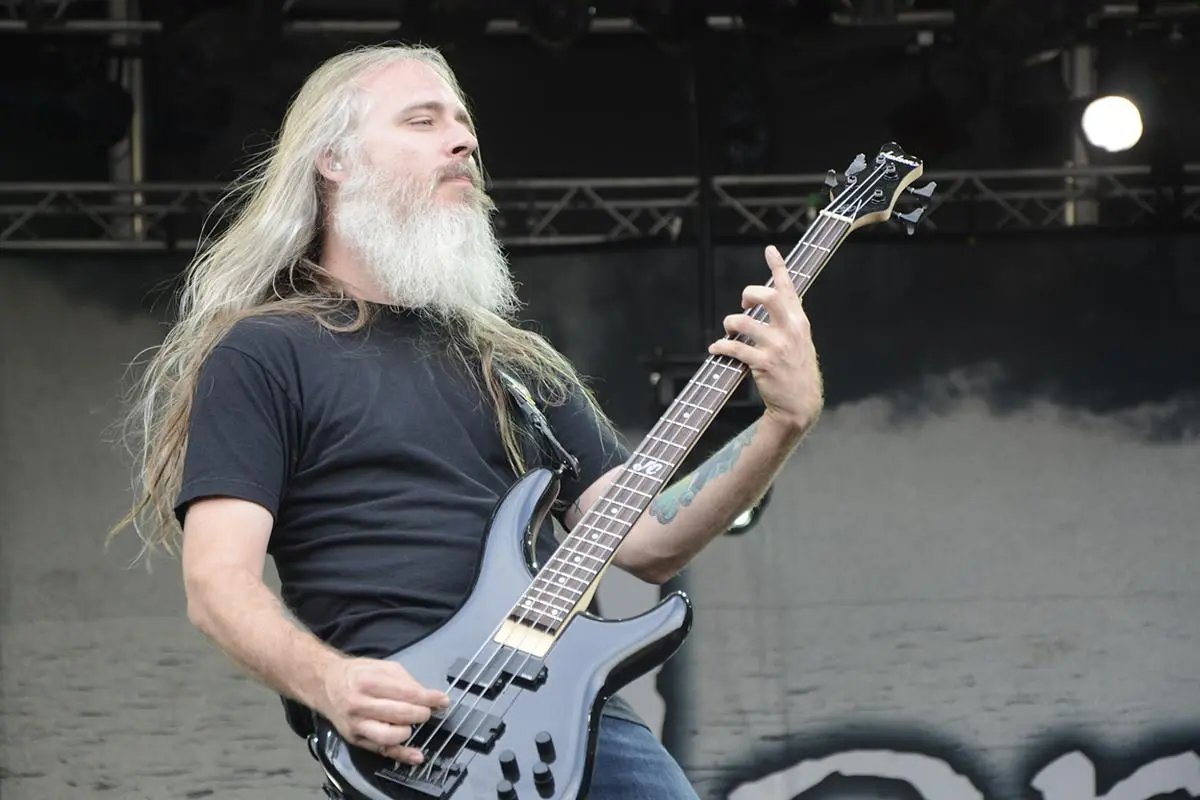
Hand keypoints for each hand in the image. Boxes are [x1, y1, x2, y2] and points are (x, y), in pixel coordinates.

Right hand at [319, 656, 450, 764]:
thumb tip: (428, 696)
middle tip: (427, 711)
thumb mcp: (382, 667)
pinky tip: (416, 755)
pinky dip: (401, 755)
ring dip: (409, 731)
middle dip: (420, 713)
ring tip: (414, 723)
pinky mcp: (356, 739)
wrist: (325, 684)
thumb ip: (406, 681)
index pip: (405, 693)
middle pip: (399, 714)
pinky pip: (381, 750)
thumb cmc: (357, 674)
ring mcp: (357, 724)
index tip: (442, 700)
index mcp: (369, 682)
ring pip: (389, 736)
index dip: (428, 698)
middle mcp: (360, 704)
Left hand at [708, 245, 823, 434]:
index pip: (789, 288)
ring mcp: (777, 347)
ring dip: (730, 324)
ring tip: (728, 331)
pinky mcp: (763, 364)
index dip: (778, 267)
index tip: (769, 250)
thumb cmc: (797, 370)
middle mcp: (791, 330)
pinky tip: (716, 349)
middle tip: (743, 306)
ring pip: (744, 322)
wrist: (800, 404)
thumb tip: (770, 302)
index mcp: (800, 321)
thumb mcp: (800, 341)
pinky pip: (735, 348)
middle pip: (767, 296)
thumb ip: (788, 320)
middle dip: (748, 294)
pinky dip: (721, 347)